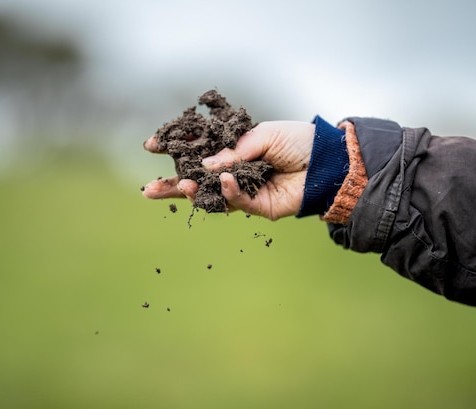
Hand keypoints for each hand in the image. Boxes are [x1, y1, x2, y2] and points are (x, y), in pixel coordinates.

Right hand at [142, 121, 313, 219]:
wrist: (328, 162)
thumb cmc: (298, 141)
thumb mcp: (262, 134)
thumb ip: (233, 150)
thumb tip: (206, 166)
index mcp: (233, 147)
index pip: (198, 149)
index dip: (176, 148)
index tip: (152, 144)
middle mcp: (234, 169)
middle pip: (197, 178)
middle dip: (171, 183)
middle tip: (148, 189)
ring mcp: (243, 189)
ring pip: (211, 195)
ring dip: (193, 191)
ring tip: (180, 185)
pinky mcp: (256, 206)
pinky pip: (236, 201)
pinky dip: (228, 191)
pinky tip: (224, 181)